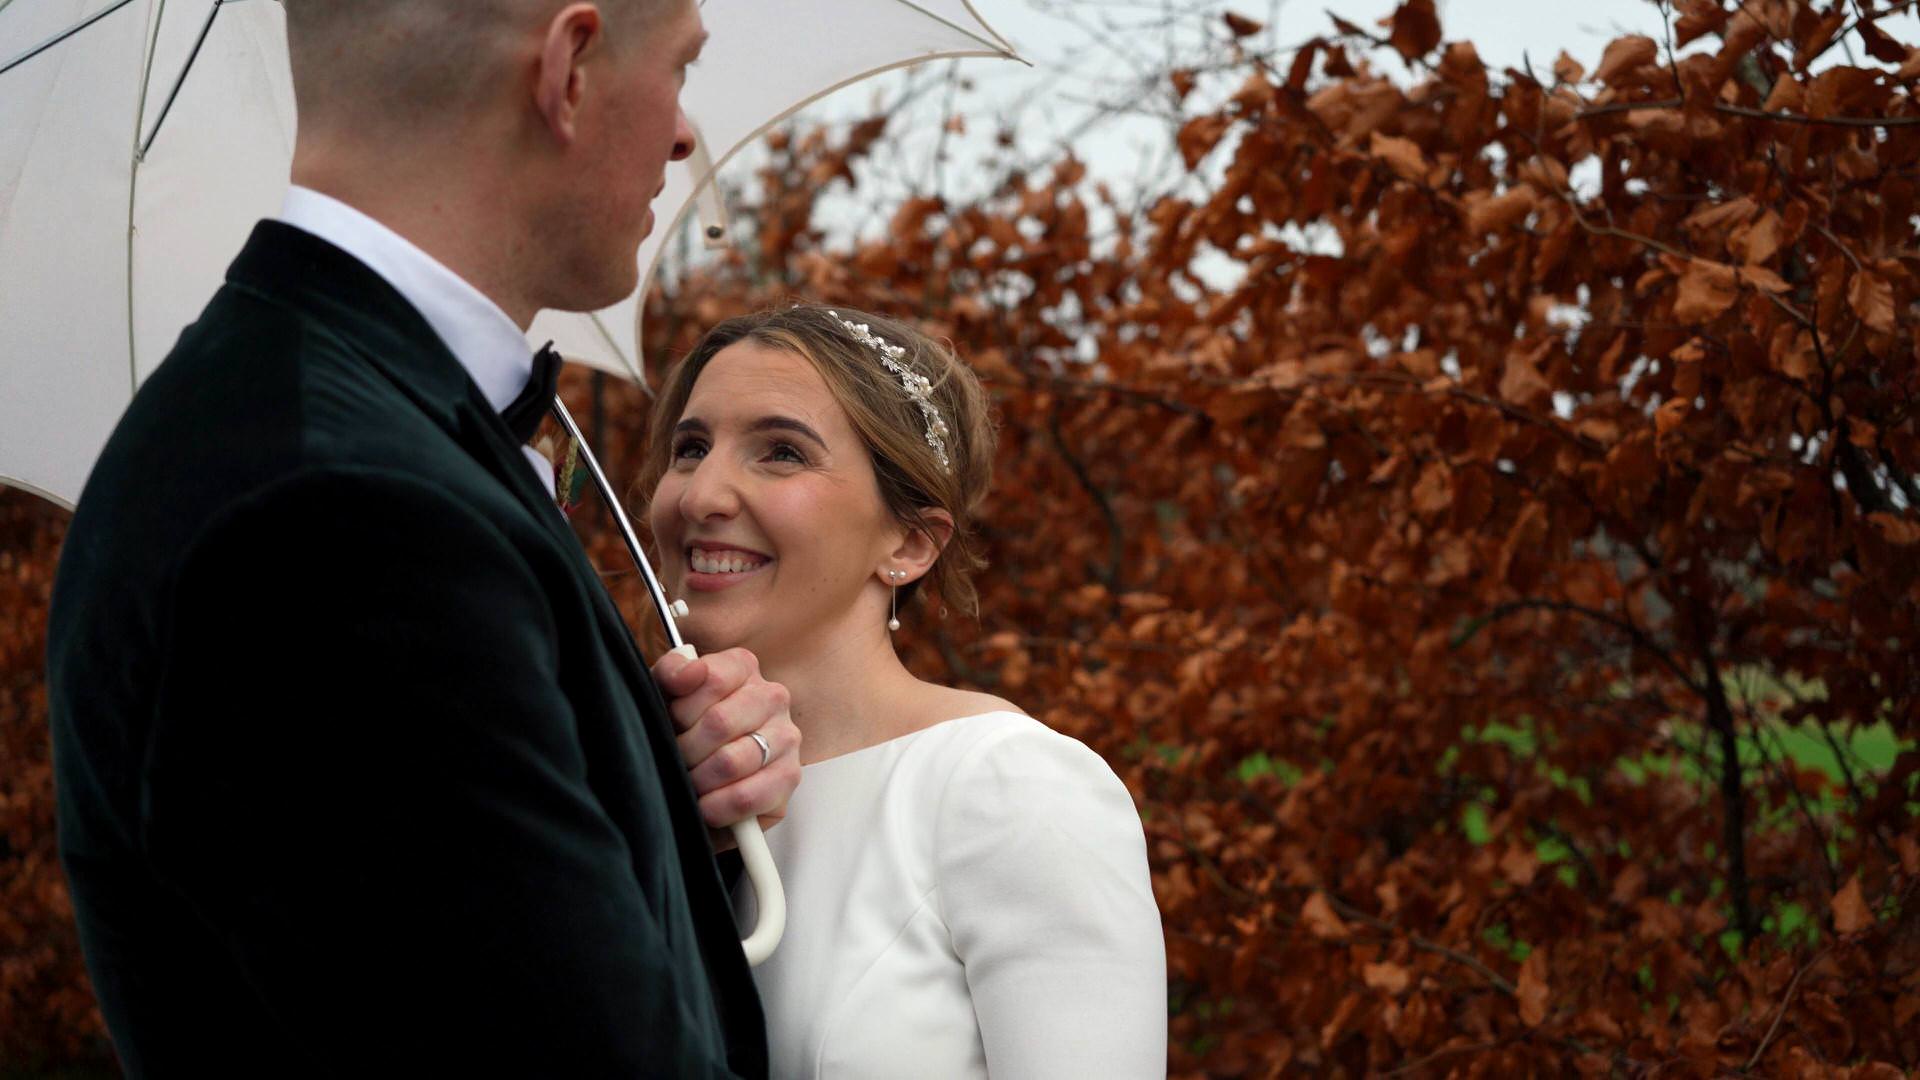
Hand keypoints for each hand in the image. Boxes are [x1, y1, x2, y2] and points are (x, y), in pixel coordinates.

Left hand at [652, 647, 800, 849]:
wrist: (700, 774)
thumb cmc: (682, 729)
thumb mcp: (665, 694)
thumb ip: (671, 672)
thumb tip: (692, 671)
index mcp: (743, 668)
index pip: (713, 679)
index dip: (682, 709)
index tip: (673, 722)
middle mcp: (772, 697)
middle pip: (720, 723)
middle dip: (686, 750)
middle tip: (677, 761)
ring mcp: (786, 737)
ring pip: (732, 762)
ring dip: (699, 780)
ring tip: (690, 784)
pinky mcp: (789, 778)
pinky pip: (747, 797)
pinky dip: (717, 807)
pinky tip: (706, 806)